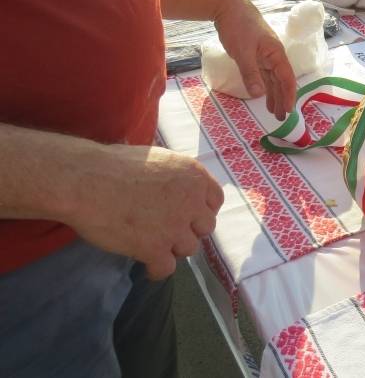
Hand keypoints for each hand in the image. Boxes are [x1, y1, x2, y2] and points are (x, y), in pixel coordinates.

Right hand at [71, 145, 223, 279]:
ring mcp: (175, 227)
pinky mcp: (155, 248)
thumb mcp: (157, 159)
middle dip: (189, 230)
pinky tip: (148, 265)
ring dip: (173, 248)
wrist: (86, 181)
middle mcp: (192, 202)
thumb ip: (176, 177)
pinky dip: (157, 269)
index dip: (201, 210)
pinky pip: (167, 268)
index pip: (215, 201)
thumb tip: (178, 187)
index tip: (189, 216)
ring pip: (189, 249)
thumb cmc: (114, 165)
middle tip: (168, 230)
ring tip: (153, 243)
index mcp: (194, 176)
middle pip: (205, 227)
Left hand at [213, 0, 295, 118]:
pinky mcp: (255, 55)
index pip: (286, 78)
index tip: (288, 111)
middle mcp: (274, 56)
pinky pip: (263, 74)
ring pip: (272, 78)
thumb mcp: (243, 52)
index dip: (288, 95)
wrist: (229, 7)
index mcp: (276, 54)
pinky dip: (264, 85)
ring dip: (274, 94)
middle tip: (281, 118)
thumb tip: (258, 94)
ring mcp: (265, 55)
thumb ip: (251, 73)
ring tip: (274, 111)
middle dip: (282, 99)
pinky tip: (263, 94)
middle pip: (281, 81)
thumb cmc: (239, 27)